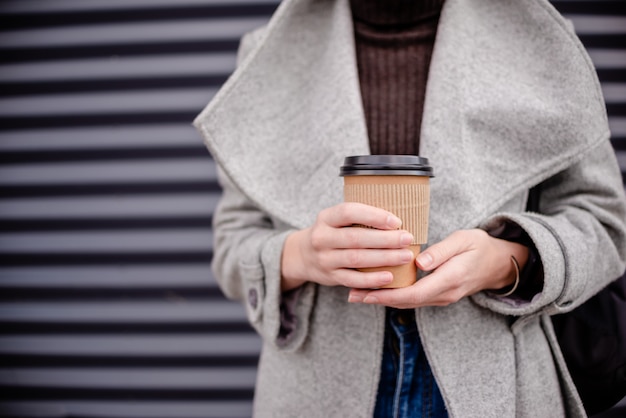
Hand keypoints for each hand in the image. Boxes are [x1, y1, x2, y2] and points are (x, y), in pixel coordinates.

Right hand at [281, 202, 414, 290]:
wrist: (303, 255)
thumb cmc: (331, 233)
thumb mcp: (335, 219)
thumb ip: (358, 216)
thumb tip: (396, 217)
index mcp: (326, 218)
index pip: (348, 212)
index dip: (373, 216)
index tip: (396, 221)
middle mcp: (322, 238)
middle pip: (356, 238)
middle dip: (385, 239)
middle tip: (407, 239)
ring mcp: (325, 259)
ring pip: (356, 259)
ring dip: (384, 258)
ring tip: (405, 256)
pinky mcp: (330, 277)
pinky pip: (353, 280)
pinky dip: (372, 280)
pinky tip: (389, 277)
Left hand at [347, 229, 528, 308]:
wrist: (500, 264)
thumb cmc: (480, 247)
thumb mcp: (464, 241)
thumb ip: (441, 252)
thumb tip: (419, 263)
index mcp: (449, 279)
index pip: (414, 293)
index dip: (388, 294)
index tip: (366, 291)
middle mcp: (444, 294)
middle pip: (406, 302)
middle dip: (377, 299)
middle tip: (351, 295)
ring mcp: (442, 298)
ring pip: (407, 302)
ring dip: (382, 299)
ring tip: (357, 294)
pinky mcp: (438, 295)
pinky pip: (413, 298)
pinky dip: (393, 295)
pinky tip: (377, 289)